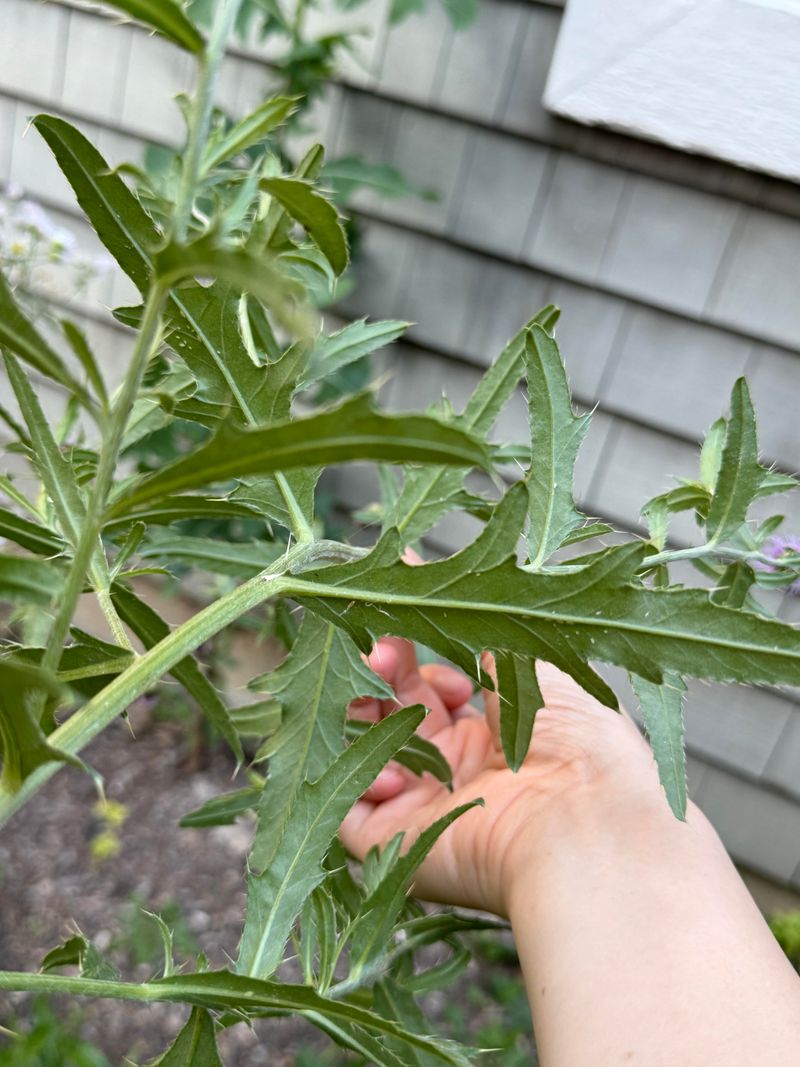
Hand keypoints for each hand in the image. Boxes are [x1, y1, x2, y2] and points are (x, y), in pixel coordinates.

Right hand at [343, 638, 663, 916]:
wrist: (587, 823)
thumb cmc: (579, 739)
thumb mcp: (526, 653)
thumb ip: (469, 612)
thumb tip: (415, 555)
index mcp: (498, 735)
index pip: (433, 689)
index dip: (413, 655)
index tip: (398, 618)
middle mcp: (461, 773)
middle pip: (396, 715)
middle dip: (383, 674)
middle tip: (381, 650)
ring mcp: (428, 811)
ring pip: (367, 753)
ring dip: (364, 714)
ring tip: (376, 694)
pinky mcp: (397, 847)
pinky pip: (349, 808)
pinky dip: (355, 775)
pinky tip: (391, 763)